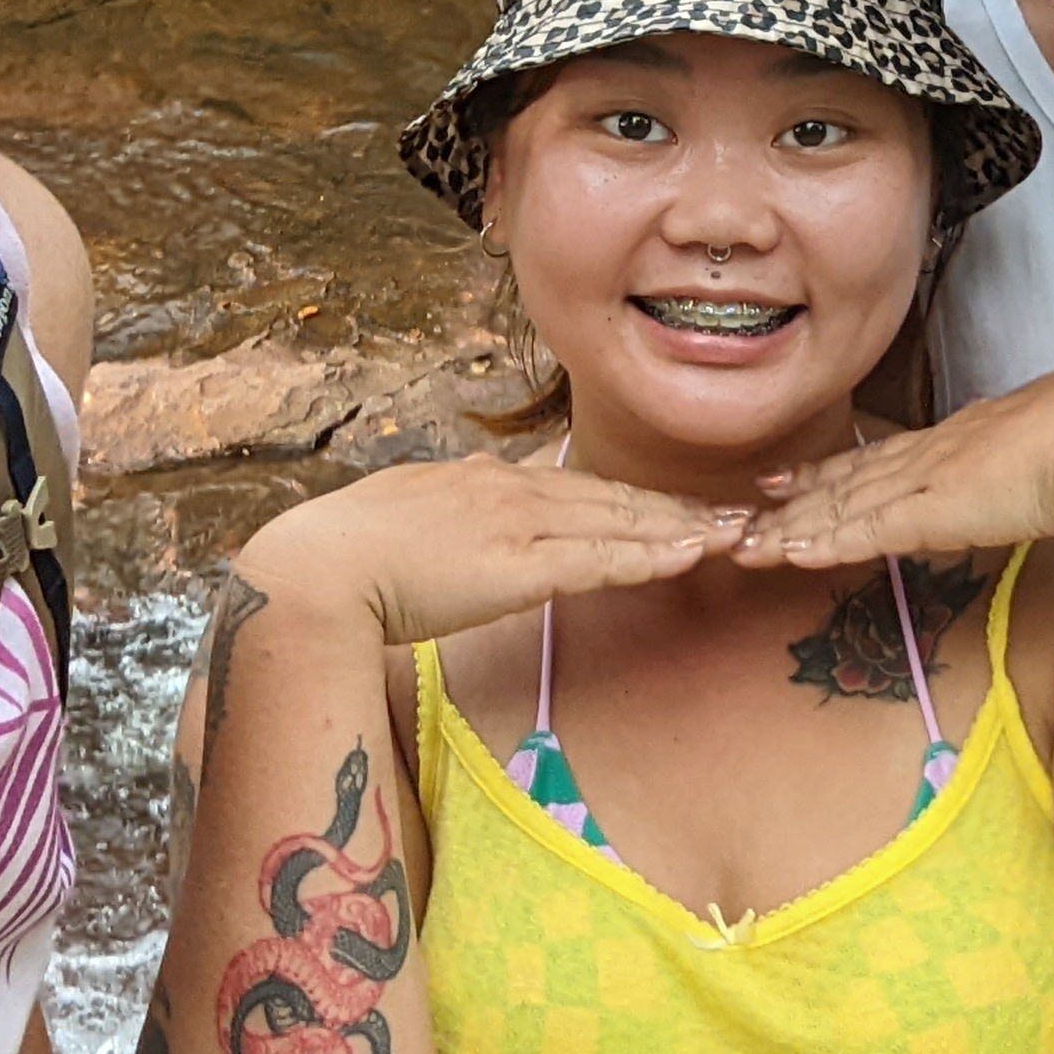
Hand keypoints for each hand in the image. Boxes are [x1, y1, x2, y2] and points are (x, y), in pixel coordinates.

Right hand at [241, 449, 737, 645]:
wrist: (317, 570)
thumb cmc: (344, 556)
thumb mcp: (404, 518)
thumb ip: (444, 510)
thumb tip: (462, 504)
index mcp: (482, 483)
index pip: (575, 486)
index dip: (630, 498)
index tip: (674, 505)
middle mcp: (509, 492)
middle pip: (613, 495)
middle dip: (678, 506)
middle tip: (736, 509)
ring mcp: (518, 524)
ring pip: (620, 521)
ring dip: (682, 528)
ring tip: (736, 531)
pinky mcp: (519, 565)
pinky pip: (600, 559)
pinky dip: (649, 555)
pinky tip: (690, 554)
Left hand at [733, 368, 1053, 572]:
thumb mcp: (1044, 440)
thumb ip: (1020, 454)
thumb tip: (1025, 458)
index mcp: (955, 441)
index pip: (880, 459)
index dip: (832, 471)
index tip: (791, 477)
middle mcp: (928, 458)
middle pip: (846, 483)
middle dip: (795, 501)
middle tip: (746, 510)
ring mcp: (924, 484)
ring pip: (841, 510)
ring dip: (792, 531)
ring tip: (746, 545)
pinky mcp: (929, 513)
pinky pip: (863, 533)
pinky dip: (824, 544)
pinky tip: (789, 555)